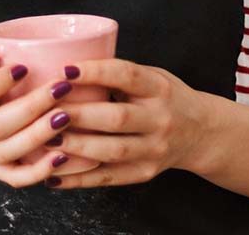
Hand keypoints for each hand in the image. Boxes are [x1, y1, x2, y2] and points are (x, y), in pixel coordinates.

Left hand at [36, 58, 210, 189]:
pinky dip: (80, 179)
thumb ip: (118, 74)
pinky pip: (109, 179)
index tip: (65, 70)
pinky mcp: (145, 173)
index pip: (126, 75)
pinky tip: (55, 175)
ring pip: (112, 152)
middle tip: (47, 110)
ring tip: (47, 141)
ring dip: (77, 147)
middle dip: (79, 114)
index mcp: (158, 88)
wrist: (201, 132)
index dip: (95, 72)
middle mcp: (159, 119)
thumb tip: (67, 68)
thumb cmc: (165, 97)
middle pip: (117, 118)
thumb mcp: (151, 76)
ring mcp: (154, 149)